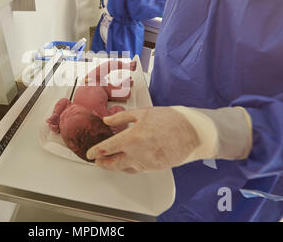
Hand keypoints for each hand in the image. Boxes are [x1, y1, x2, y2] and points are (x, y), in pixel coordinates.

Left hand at [86, 107, 201, 172]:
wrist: (193, 132)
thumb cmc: (171, 120)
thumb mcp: (142, 113)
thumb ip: (121, 118)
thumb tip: (107, 120)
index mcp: (131, 138)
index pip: (106, 148)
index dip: (95, 152)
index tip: (90, 154)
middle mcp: (136, 153)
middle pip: (112, 164)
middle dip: (102, 164)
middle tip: (97, 161)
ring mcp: (146, 163)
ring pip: (124, 169)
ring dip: (115, 166)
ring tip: (111, 160)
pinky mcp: (154, 167)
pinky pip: (137, 169)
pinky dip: (129, 166)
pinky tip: (129, 160)